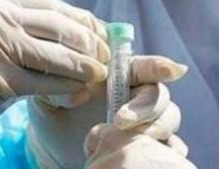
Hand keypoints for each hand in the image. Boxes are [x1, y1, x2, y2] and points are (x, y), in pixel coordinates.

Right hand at [0, 0, 108, 154]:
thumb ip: (13, 17)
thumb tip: (72, 28)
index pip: (49, 3)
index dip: (81, 20)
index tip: (99, 34)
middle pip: (60, 26)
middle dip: (90, 44)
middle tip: (105, 58)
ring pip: (57, 56)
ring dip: (85, 68)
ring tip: (98, 76)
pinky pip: (44, 83)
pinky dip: (66, 89)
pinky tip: (76, 93)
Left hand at [27, 55, 187, 168]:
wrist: (52, 145)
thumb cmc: (51, 111)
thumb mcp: (46, 95)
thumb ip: (59, 86)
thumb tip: (81, 92)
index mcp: (115, 75)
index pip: (143, 66)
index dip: (159, 65)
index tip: (171, 70)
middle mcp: (135, 95)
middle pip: (159, 95)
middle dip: (147, 107)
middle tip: (121, 121)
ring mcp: (145, 121)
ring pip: (169, 119)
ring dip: (156, 128)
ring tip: (127, 140)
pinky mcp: (148, 146)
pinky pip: (173, 147)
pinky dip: (167, 149)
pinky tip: (150, 153)